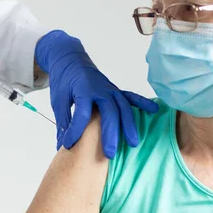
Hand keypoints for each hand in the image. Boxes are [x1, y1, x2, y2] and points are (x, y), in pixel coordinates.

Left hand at [35, 30, 158, 158]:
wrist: (69, 59)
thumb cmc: (64, 80)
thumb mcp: (57, 100)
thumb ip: (63, 121)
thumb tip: (61, 145)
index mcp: (82, 90)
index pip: (82, 113)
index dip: (75, 131)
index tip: (68, 145)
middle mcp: (100, 89)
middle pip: (108, 112)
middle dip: (110, 134)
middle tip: (109, 154)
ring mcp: (110, 88)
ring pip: (122, 107)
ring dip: (128, 125)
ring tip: (132, 143)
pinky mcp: (115, 89)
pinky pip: (130, 96)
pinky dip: (142, 103)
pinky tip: (154, 110)